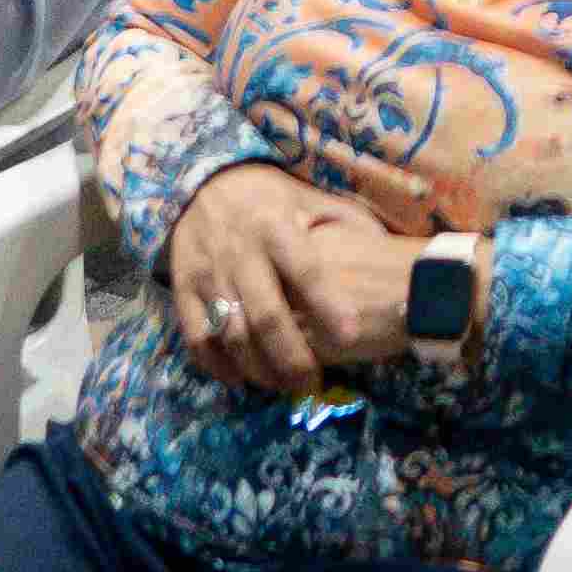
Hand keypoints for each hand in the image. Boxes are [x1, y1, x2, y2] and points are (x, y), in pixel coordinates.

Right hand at [159, 166, 382, 394]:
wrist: (203, 184)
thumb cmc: (270, 199)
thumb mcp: (310, 199)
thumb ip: (347, 223)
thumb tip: (388, 252)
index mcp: (276, 227)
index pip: (306, 270)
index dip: (328, 304)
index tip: (351, 336)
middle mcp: (240, 252)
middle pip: (266, 315)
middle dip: (292, 358)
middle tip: (312, 385)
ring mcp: (208, 273)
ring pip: (232, 334)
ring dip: (258, 369)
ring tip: (283, 388)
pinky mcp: (183, 288)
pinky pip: (197, 337)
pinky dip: (217, 365)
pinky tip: (240, 379)